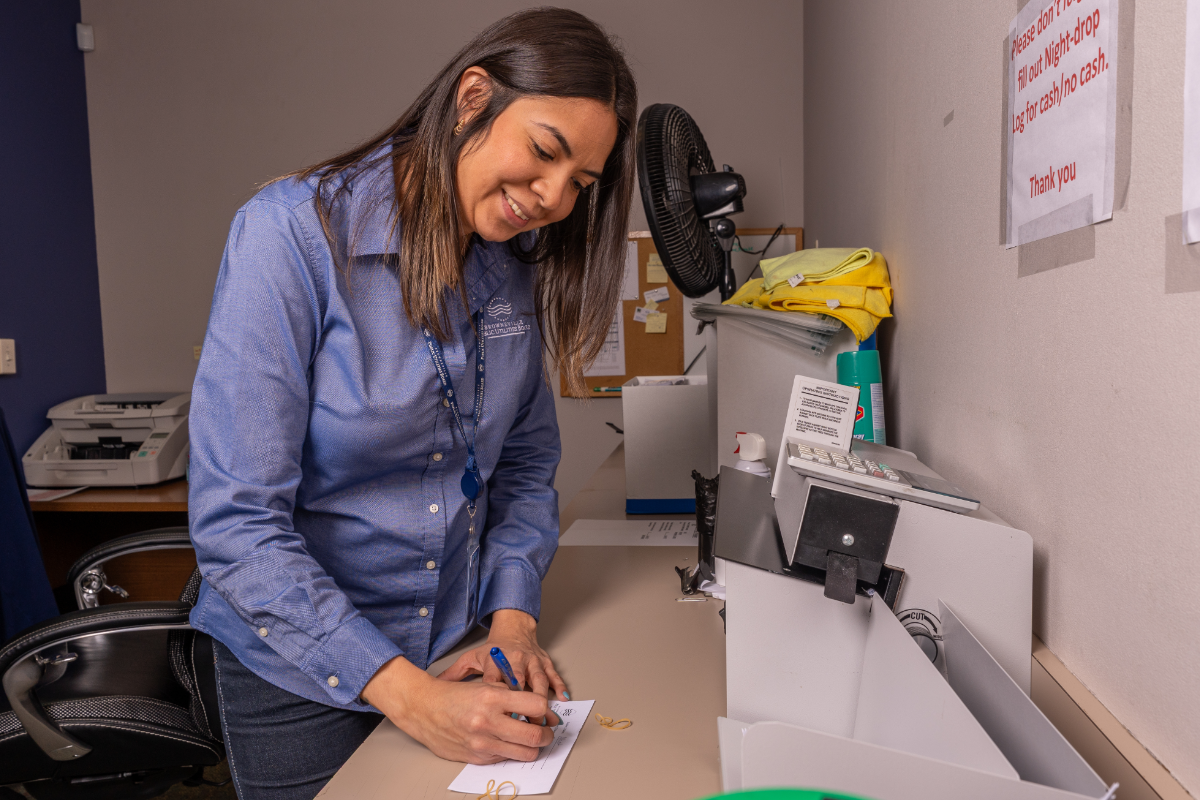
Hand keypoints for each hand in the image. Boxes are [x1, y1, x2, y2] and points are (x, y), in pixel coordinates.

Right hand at [361, 655, 554, 763]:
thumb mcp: (484, 685)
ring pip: (525, 753)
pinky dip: (511, 751)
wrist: (423, 709)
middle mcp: (488, 721)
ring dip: (533, 747)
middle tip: (545, 730)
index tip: (545, 712)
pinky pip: (506, 758)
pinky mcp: (477, 757)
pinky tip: (506, 742)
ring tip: (529, 739)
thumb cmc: (453, 695)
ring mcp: (482, 742)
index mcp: (492, 697)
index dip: (545, 710)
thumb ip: (510, 696)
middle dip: (546, 734)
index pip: (537, 706)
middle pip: (535, 735)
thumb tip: (538, 708)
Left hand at [437, 609, 567, 725]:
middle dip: (521, 702)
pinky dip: (558, 687)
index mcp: (495, 660)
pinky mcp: (544, 661)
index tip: (497, 715)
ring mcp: (531, 660)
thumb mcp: (471, 659)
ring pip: (539, 680)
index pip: (494, 680)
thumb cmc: (492, 649)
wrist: (513, 628)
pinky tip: (562, 699)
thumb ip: (454, 675)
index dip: (496, 697)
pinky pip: (553, 675)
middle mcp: (514, 659)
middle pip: (518, 682)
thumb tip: (435, 688)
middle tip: (523, 722)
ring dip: (542, 699)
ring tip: (544, 718)